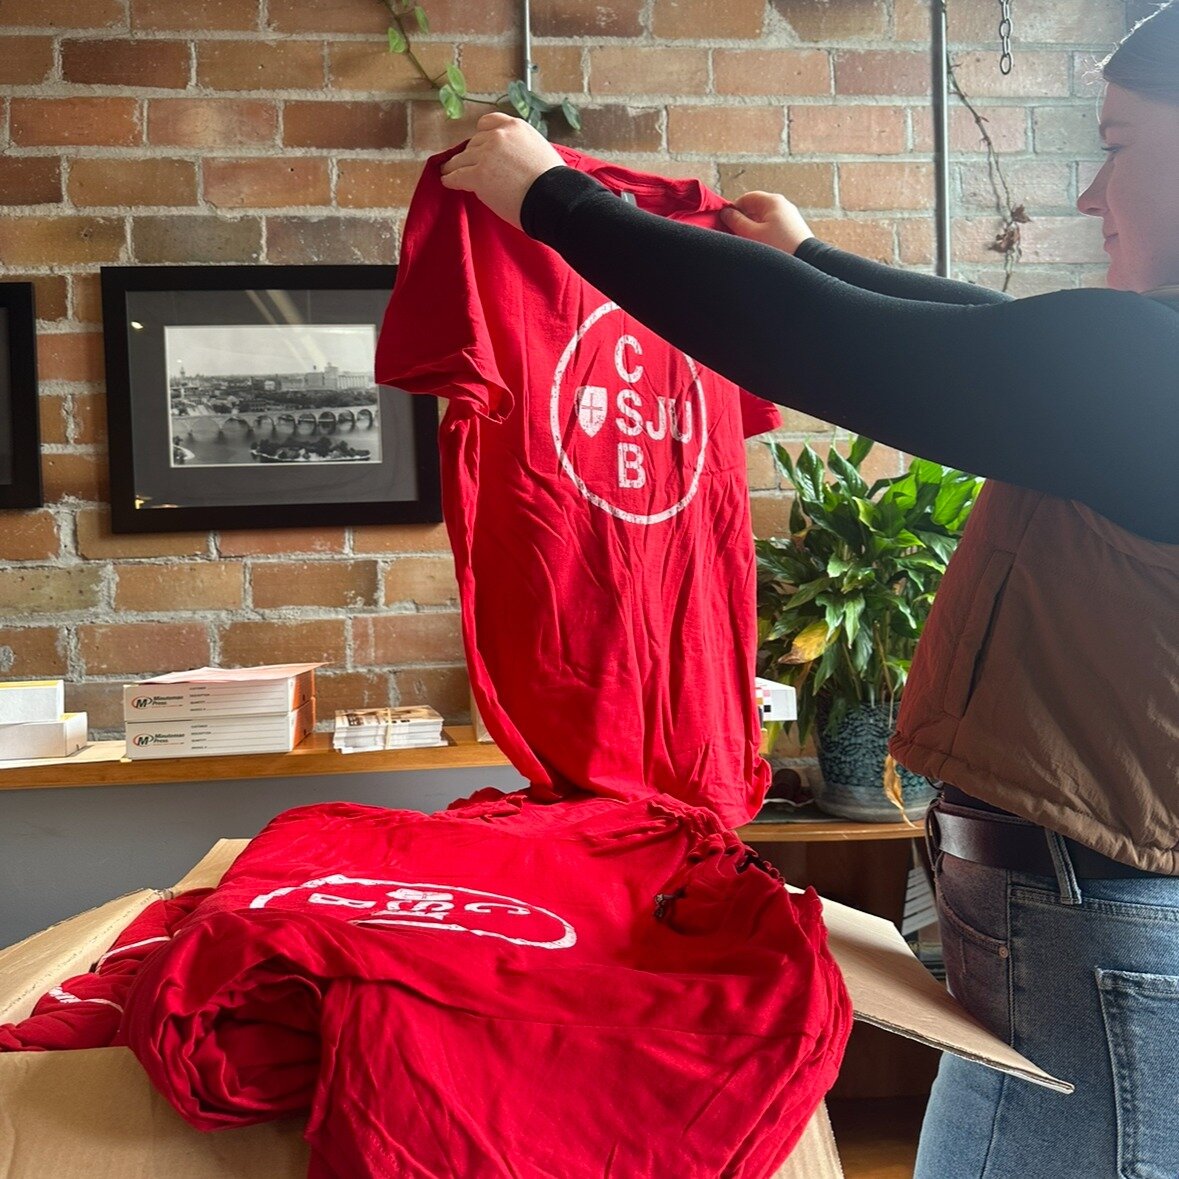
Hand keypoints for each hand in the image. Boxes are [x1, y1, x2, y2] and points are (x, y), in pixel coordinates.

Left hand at [440, 112, 564, 229]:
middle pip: (474, 143)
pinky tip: (447, 182)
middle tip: (466, 165)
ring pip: (461, 159)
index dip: (482, 135)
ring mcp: (485, 155)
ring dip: (455, 166)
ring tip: (448, 172)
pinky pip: (456, 176)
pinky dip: (450, 179)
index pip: (489, 123)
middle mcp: (498, 136)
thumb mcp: (539, 150)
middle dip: (471, 154)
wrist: (552, 198)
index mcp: (515, 126)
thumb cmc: (553, 182)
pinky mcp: (477, 176)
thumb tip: (511, 159)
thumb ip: (521, 147)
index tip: (479, 144)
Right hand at [719, 191, 812, 254]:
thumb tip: (726, 212)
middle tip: (736, 235)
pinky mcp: (793, 228)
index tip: (727, 222)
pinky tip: (763, 246)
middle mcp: (783, 204)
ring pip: (764, 218)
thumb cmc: (779, 247)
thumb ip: (736, 221)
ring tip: (750, 243)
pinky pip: (773, 226)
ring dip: (753, 228)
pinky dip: (765, 233)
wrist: (806, 261)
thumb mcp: (752, 234)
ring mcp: (789, 216)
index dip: (734, 209)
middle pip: (756, 207)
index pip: (747, 197)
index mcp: (772, 201)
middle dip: (744, 220)